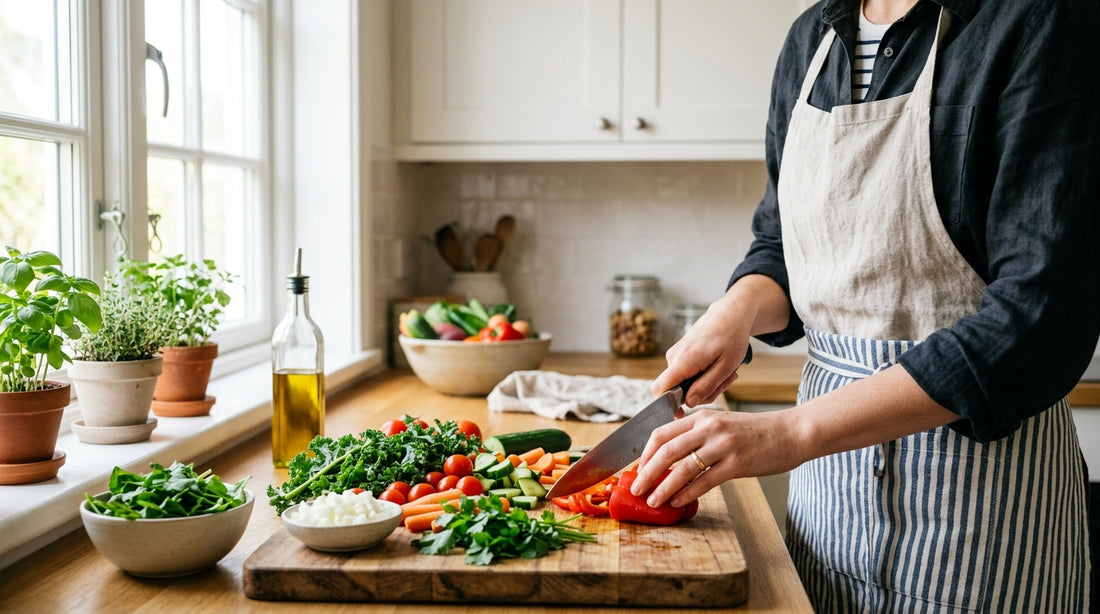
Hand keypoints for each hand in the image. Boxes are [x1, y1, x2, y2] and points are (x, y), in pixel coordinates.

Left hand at [630, 408, 801, 507]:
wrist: (792, 432)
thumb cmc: (758, 432)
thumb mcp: (724, 425)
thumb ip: (700, 435)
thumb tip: (674, 458)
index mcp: (702, 417)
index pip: (662, 432)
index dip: (645, 453)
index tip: (638, 468)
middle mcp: (709, 428)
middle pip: (666, 450)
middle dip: (646, 472)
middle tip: (636, 488)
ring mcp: (723, 445)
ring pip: (682, 468)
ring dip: (663, 487)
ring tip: (653, 500)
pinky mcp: (737, 463)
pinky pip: (704, 481)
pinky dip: (687, 493)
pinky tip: (677, 501)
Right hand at [651, 274, 788, 406]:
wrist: (730, 314)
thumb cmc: (731, 337)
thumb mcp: (726, 366)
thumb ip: (706, 386)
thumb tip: (688, 403)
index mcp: (684, 360)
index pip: (660, 389)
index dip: (666, 405)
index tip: (681, 414)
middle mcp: (674, 357)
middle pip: (676, 390)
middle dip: (700, 394)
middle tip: (725, 382)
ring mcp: (675, 355)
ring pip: (683, 383)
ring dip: (704, 384)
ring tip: (725, 371)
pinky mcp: (679, 354)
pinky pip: (686, 374)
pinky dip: (702, 375)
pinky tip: (716, 366)